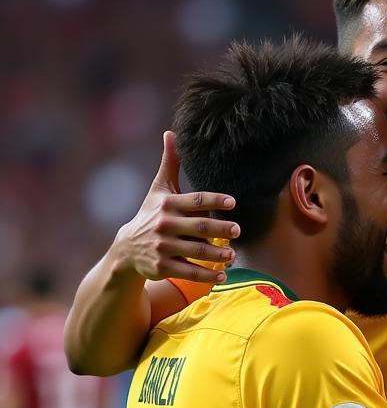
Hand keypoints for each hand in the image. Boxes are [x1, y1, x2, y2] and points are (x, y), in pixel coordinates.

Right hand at [110, 131, 238, 284]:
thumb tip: (171, 133)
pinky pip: (188, 271)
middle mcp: (165, 224)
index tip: (232, 202)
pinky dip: (206, 274)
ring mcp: (163, 246)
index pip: (195, 200)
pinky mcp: (162, 266)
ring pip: (196, 251)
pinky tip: (222, 275)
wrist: (127, 249)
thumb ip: (170, 164)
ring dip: (217, 254)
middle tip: (238, 230)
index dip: (214, 200)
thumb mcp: (159, 189)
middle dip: (220, 228)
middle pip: (199, 227)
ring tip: (232, 254)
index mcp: (168, 204)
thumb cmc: (151, 214)